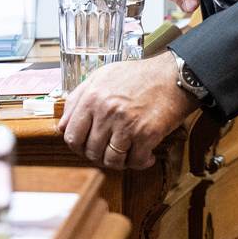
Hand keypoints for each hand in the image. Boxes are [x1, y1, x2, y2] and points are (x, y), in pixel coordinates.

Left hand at [57, 52, 200, 170]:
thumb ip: (77, 99)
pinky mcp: (147, 134)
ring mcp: (126, 124)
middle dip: (99, 156)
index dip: (77, 147)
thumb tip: (63, 125)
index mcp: (92, 98)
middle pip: (91, 151)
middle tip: (109, 152)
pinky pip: (135, 162)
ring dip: (119, 162)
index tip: (86, 147)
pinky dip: (140, 162)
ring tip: (126, 154)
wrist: (174, 76)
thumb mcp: (101, 77)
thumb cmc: (138, 76)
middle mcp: (106, 112)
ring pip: (112, 161)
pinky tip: (144, 155)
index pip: (71, 136)